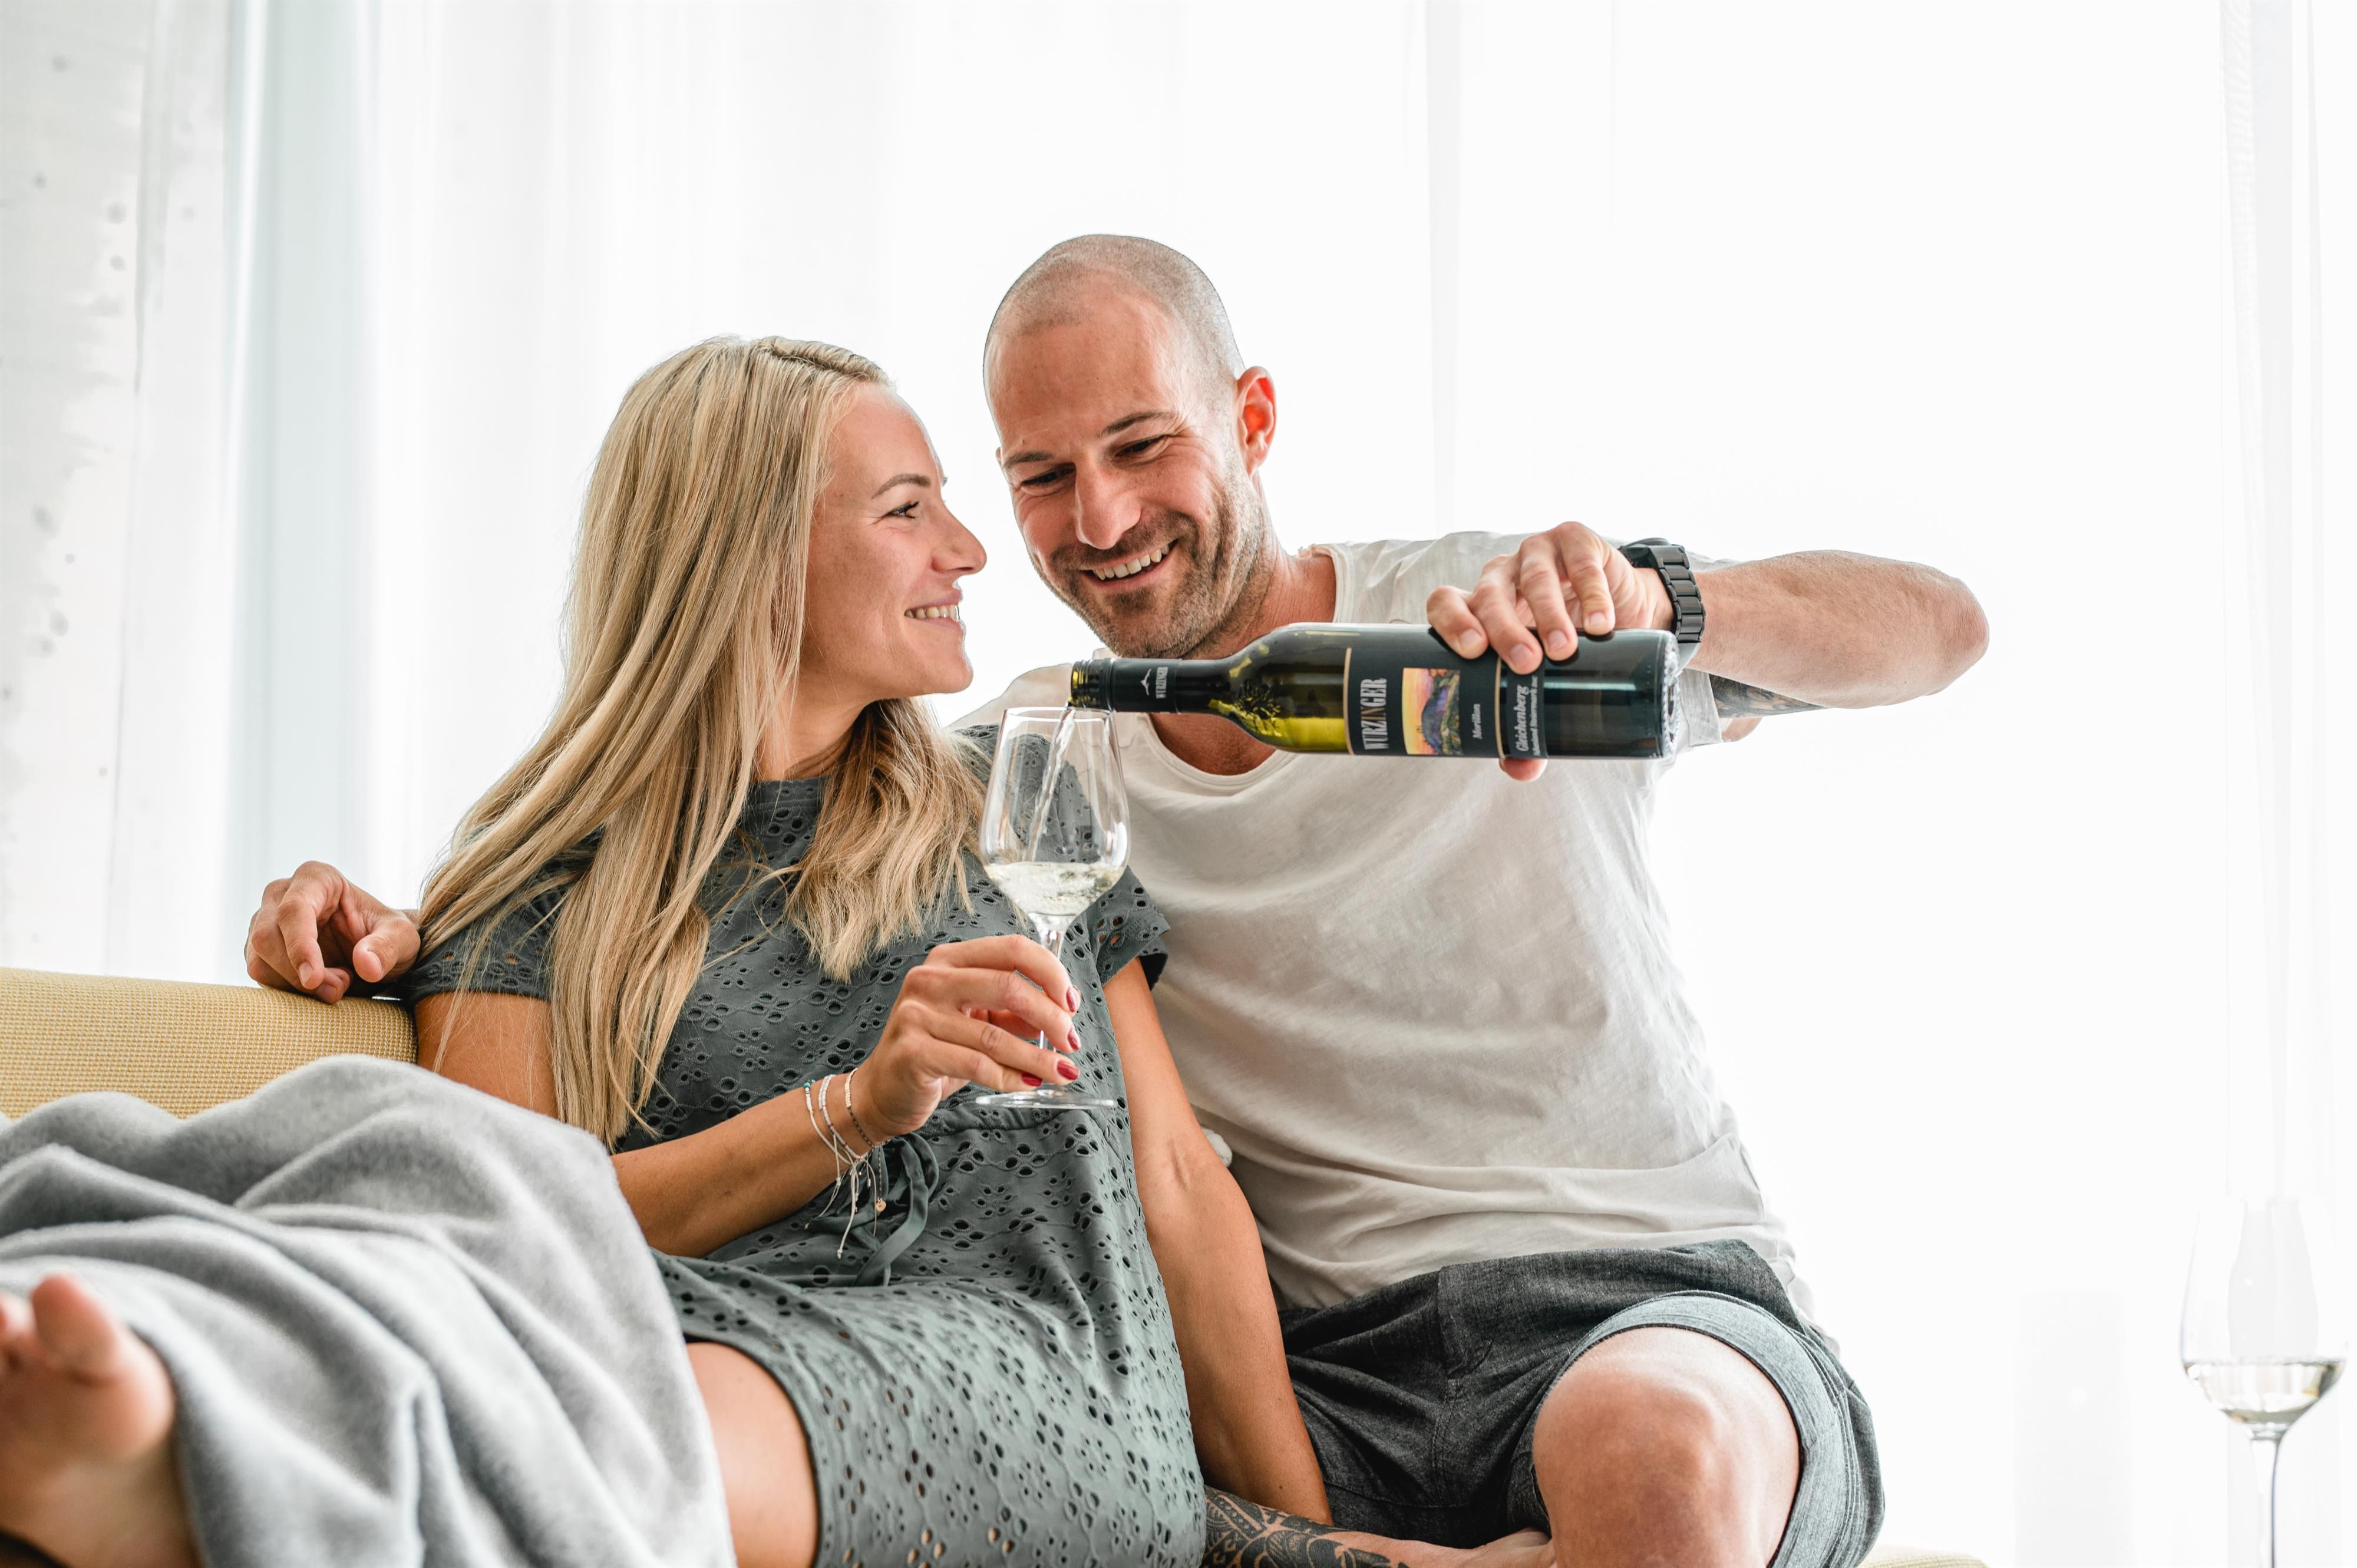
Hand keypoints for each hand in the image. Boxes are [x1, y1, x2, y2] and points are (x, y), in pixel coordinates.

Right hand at [243, 862, 420, 1002]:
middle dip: (298, 973)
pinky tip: (320, 986)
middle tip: (338, 989)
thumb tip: (366, 965)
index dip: (300, 947)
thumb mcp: (403, 940)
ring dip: (294, 985)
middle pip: (266, 936)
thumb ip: (388, 947)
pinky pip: (261, 975)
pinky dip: (288, 990)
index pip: (294, 910)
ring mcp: (265, 920)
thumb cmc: (389, 938)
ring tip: (338, 985)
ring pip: (258, 959)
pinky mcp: (261, 948)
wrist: (378, 953)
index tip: (313, 980)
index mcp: (317, 878)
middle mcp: (283, 893)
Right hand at [851, 936, 1082, 1140]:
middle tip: (1071, 1042)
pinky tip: (1027, 1084)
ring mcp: (917, 1014)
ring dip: (1038, 1057)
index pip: (1013, 949)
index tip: (1071, 1002)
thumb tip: (1061, 1015)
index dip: (1051, 973)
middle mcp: (930, 979)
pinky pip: (976, 1065)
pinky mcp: (912, 1052)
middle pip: (1008, 986)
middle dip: (1051, 1016)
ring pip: (995, 1035)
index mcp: (950, 960)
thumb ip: (1013, 1014)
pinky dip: (1010, 1077)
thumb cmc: (937, 1050)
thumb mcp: (977, 1022)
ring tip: (1062, 1071)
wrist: (884, 1089)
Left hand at [1426, 522, 1672, 780]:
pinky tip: (1601, 622)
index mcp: (1480, 607)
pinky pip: (1579, 561)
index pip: (1446, 603)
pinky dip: (1590, 592)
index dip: (1451, 622)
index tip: (1470, 652)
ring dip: (1547, 614)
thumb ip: (1528, 719)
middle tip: (1526, 664)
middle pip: (1488, 595)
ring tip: (1565, 649)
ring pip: (1532, 577)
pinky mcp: (1577, 541)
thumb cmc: (1568, 646)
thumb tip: (1519, 769)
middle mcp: (1501, 576)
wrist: (1624, 611)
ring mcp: (1538, 554)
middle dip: (1504, 629)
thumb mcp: (1549, 680)